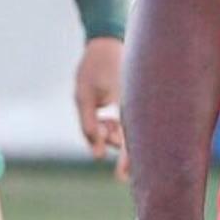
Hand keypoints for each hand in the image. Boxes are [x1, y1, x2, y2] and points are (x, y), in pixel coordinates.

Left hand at [74, 36, 126, 171]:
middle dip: (114, 144)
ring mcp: (137, 106)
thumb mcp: (83, 95)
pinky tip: (105, 119)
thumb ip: (88, 124)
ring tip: (99, 118)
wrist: (106, 42)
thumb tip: (96, 153)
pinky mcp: (134, 106)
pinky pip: (125, 126)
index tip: (121, 177)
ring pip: (125, 134)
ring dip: (110, 134)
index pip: (130, 138)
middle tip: (106, 152)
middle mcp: (137, 106)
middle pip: (129, 139)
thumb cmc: (93, 67)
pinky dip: (114, 128)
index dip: (128, 160)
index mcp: (128, 103)